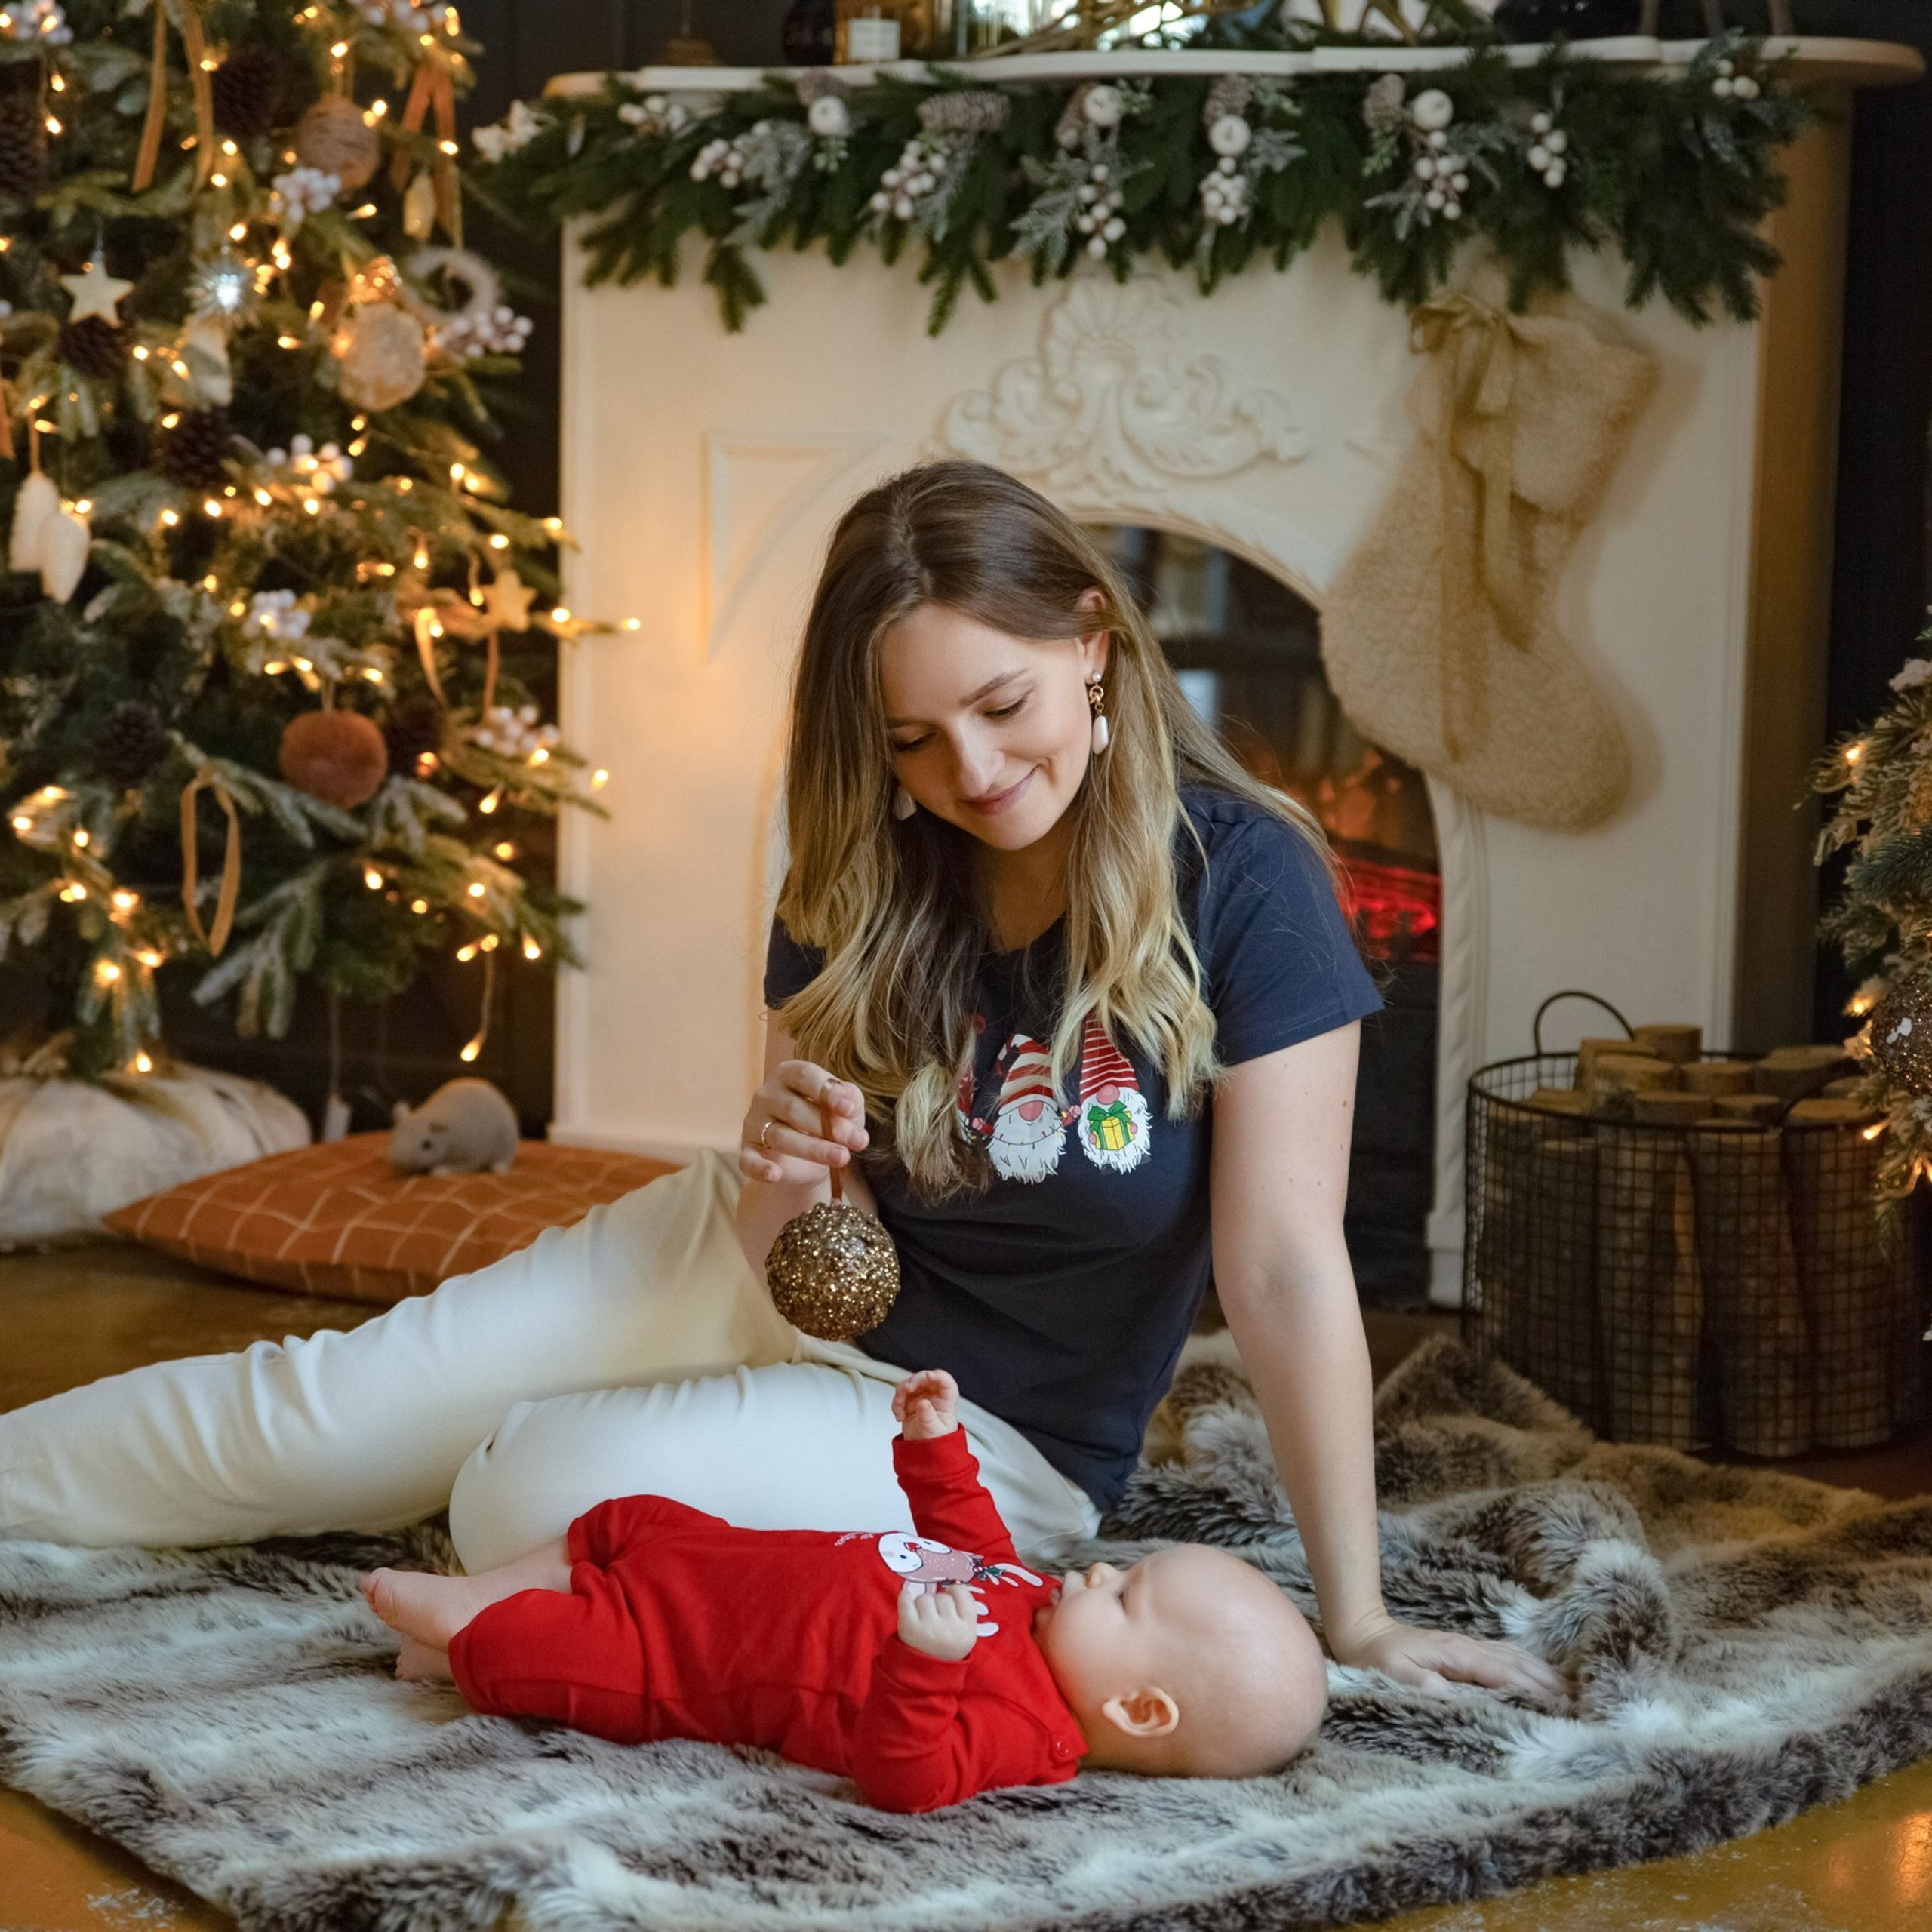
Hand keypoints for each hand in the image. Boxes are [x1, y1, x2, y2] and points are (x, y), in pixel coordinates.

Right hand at [739, 1058, 867, 1187]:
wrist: (812, 1157)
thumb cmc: (829, 1120)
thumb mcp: (846, 1106)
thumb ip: (849, 1100)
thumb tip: (847, 1106)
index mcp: (790, 1074)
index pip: (805, 1076)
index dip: (826, 1091)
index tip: (848, 1109)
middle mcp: (767, 1094)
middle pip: (794, 1109)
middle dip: (828, 1127)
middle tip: (856, 1142)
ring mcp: (755, 1122)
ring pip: (780, 1136)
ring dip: (813, 1149)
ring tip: (842, 1158)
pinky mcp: (748, 1150)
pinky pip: (749, 1160)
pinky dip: (760, 1168)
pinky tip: (774, 1175)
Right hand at [892, 1369, 960, 1440]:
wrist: (924, 1451)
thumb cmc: (936, 1441)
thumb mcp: (933, 1431)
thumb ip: (928, 1417)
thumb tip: (923, 1402)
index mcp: (946, 1401)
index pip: (946, 1382)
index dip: (939, 1376)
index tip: (929, 1376)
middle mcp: (934, 1396)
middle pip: (925, 1378)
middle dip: (914, 1380)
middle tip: (907, 1388)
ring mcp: (921, 1397)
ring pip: (910, 1383)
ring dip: (901, 1393)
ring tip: (900, 1407)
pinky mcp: (910, 1401)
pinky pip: (900, 1394)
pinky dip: (896, 1403)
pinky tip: (900, 1415)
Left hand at [897, 1581, 983, 1660]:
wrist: (925, 1674)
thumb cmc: (946, 1647)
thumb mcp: (965, 1635)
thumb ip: (965, 1611)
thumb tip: (954, 1584)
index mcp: (967, 1631)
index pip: (962, 1594)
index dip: (955, 1591)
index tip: (951, 1595)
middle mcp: (950, 1629)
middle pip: (942, 1597)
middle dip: (937, 1604)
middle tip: (936, 1619)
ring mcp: (929, 1628)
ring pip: (924, 1598)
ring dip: (922, 1605)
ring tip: (923, 1620)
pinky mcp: (909, 1627)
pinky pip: (906, 1600)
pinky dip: (905, 1598)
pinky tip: (907, 1602)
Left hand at [1329, 1611, 1571, 1707]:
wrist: (1363, 1632)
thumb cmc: (1377, 1658)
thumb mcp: (1393, 1674)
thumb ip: (1424, 1685)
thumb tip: (1455, 1697)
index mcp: (1458, 1654)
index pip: (1503, 1674)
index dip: (1531, 1690)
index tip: (1561, 1707)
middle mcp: (1470, 1647)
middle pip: (1518, 1664)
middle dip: (1549, 1683)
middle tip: (1582, 1704)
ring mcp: (1470, 1646)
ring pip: (1516, 1658)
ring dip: (1544, 1674)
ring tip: (1573, 1692)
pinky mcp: (1467, 1650)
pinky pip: (1506, 1656)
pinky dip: (1529, 1665)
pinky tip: (1542, 1674)